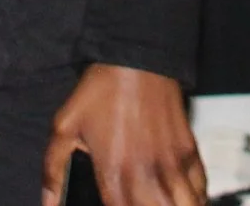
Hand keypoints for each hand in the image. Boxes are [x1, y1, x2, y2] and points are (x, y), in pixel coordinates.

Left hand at [42, 64, 202, 205]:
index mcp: (115, 173)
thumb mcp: (65, 127)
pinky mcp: (189, 151)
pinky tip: (182, 196)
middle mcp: (147, 174)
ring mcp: (172, 164)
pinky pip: (201, 187)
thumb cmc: (101, 90)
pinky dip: (196, 197)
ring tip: (162, 203)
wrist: (138, 59)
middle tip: (139, 203)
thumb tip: (47, 202)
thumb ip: (53, 170)